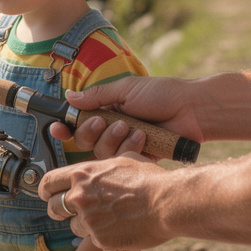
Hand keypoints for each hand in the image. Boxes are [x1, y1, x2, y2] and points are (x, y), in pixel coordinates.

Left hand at [39, 155, 172, 250]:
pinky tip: (120, 230)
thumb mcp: (123, 160)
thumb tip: (100, 166)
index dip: (46, 189)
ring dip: (84, 225)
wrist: (167, 203)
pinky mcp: (99, 239)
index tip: (48, 194)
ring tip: (105, 220)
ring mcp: (88, 220)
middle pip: (53, 207)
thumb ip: (103, 166)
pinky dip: (104, 237)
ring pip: (73, 227)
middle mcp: (80, 197)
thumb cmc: (150, 179)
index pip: (48, 182)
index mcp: (82, 174)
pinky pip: (94, 240)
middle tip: (69, 211)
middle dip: (59, 210)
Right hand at [48, 77, 203, 159]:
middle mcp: (113, 129)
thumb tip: (69, 97)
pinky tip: (142, 138)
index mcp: (108, 110)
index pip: (78, 122)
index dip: (65, 128)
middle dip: (90, 132)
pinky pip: (121, 162)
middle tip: (104, 121)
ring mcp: (125, 145)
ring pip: (100, 153)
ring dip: (112, 139)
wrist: (192, 110)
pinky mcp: (138, 159)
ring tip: (131, 127)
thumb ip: (97, 96)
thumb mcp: (126, 89)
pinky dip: (128, 149)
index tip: (57, 128)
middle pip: (84, 141)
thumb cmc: (162, 94)